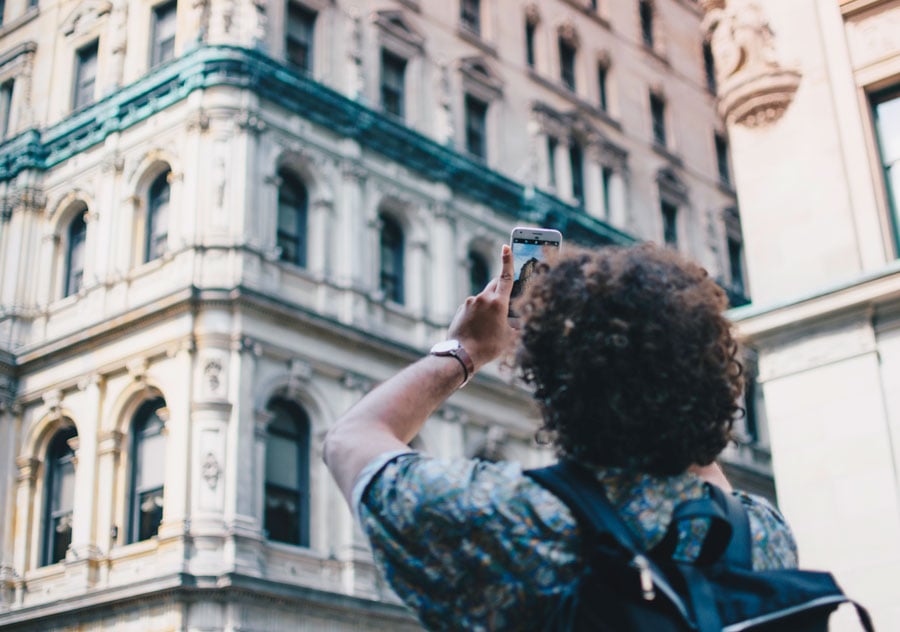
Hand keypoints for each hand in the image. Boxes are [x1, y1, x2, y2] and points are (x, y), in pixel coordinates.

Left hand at [448, 245, 516, 370]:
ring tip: (490, 325)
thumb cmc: (488, 347)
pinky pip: (473, 307)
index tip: (506, 247)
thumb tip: (517, 322)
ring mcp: (470, 303)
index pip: (505, 277)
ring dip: (489, 305)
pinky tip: (479, 327)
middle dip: (501, 288)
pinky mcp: (461, 309)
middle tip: (507, 298)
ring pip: (483, 298)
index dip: (507, 261)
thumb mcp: (509, 337)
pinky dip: (478, 313)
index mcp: (498, 302)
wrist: (462, 354)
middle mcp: (482, 298)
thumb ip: (514, 324)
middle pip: (495, 285)